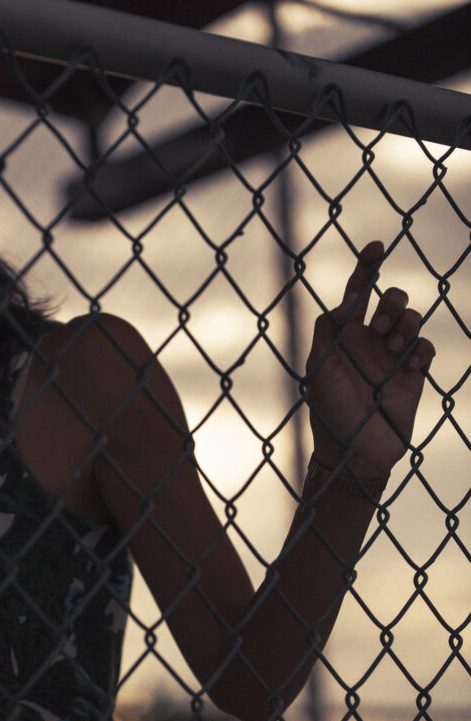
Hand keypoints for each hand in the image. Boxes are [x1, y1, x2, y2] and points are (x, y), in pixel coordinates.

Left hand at [305, 241, 435, 480]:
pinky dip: (420, 348)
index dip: (366, 267)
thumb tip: (341, 304)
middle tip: (380, 328)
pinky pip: (424, 346)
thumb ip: (327, 334)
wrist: (356, 453)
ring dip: (405, 324)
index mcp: (343, 336)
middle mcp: (368, 341)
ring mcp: (392, 356)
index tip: (376, 246)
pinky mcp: (412, 374)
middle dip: (390, 302)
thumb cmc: (330, 413)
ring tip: (393, 348)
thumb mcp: (319, 372)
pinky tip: (411, 365)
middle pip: (390, 299)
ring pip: (410, 318)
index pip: (356, 293)